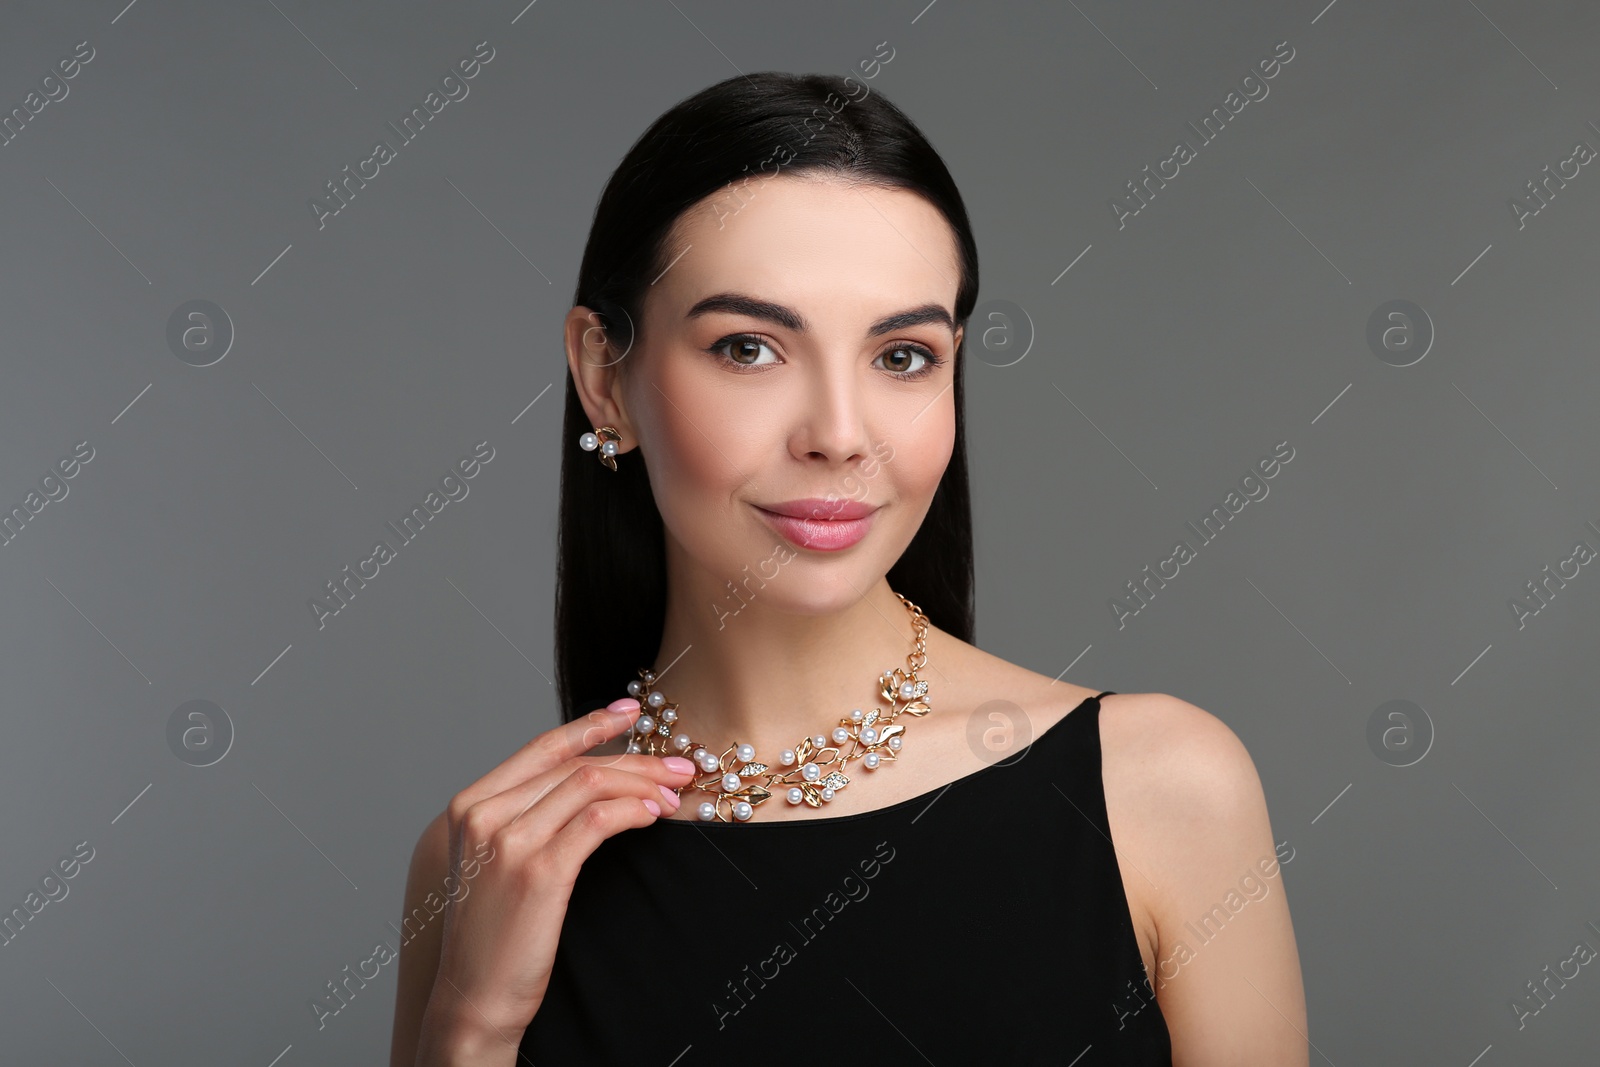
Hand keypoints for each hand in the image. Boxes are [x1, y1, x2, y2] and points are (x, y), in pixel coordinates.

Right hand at [419, 698, 694, 1052]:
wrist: (473, 996)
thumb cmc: (492, 932)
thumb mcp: (496, 861)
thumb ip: (527, 816)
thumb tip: (592, 777)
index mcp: (470, 805)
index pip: (542, 747)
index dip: (591, 724)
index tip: (632, 711)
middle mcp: (485, 814)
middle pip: (574, 765)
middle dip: (636, 759)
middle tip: (678, 765)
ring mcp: (509, 841)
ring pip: (590, 784)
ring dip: (642, 784)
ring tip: (674, 795)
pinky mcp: (539, 870)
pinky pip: (597, 820)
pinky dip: (632, 811)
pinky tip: (653, 817)